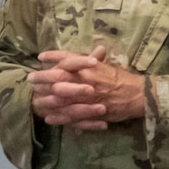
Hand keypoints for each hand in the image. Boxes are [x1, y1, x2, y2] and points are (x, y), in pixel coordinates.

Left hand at [28, 45, 147, 129]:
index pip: (67, 59)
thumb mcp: (107, 66)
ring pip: (61, 99)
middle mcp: (86, 80)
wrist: (138, 96)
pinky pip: (71, 116)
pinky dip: (59, 117)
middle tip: (30, 79)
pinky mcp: (90, 113)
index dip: (53, 57)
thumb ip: (95, 60)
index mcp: (90, 67)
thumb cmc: (123, 79)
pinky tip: (49, 118)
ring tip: (35, 100)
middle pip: (59, 78)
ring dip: (46, 99)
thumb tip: (93, 49)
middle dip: (42, 78)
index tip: (40, 57)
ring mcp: (87, 98)